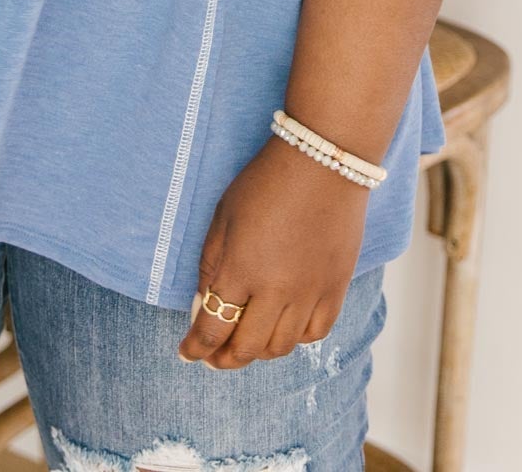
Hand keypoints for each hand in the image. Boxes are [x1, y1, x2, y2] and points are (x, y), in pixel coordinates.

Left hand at [176, 133, 369, 369]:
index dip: (195, 347)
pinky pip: (315, 333)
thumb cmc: (265, 182)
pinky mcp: (335, 289)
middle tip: (213, 357)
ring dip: (257, 352)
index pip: (212, 328)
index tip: (186, 352)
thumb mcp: (223, 216)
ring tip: (245, 343)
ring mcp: (309, 294)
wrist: (322, 163)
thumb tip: (203, 304)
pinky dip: (295, 339)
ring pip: (280, 347)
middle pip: (246, 348)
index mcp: (240, 270)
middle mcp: (275, 291)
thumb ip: (210, 264)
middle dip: (223, 359)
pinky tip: (283, 328)